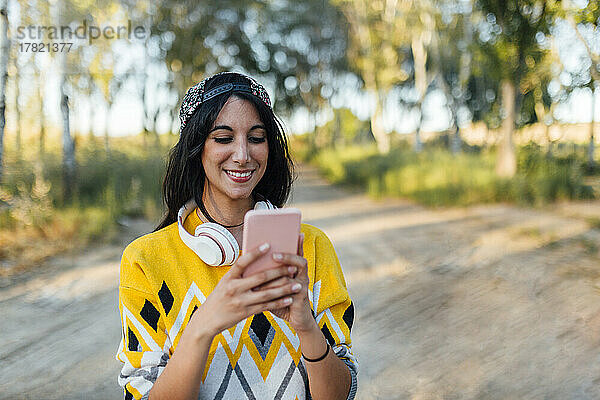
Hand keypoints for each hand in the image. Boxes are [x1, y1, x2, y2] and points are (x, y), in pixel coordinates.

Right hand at [189, 243, 303, 337]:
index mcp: (228, 278)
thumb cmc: (218, 298)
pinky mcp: (245, 312)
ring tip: (297, 285)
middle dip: (279, 271)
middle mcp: (234, 288)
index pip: (242, 262)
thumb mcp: (224, 283)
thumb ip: (238, 275)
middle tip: (292, 267)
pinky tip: (289, 298)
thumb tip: (255, 261)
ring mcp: (240, 301)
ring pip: (267, 293)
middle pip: (260, 277)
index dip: (255, 253)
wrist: (206, 321)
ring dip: (284, 289)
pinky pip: (266, 306)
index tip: (268, 245)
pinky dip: (279, 302)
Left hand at [268, 234, 316, 332]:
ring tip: (268, 267)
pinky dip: (277, 288)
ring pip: (292, 275)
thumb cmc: (282, 300)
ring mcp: (303, 285)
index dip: (298, 244)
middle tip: (274, 254)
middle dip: (286, 255)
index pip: (297, 253)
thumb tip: (247, 262)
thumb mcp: (273, 286)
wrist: (296, 318)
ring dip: (279, 271)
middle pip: (298, 260)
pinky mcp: (301, 297)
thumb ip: (264, 275)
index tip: (298, 234)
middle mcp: (301, 275)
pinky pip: (290, 289)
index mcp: (295, 270)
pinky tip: (265, 288)